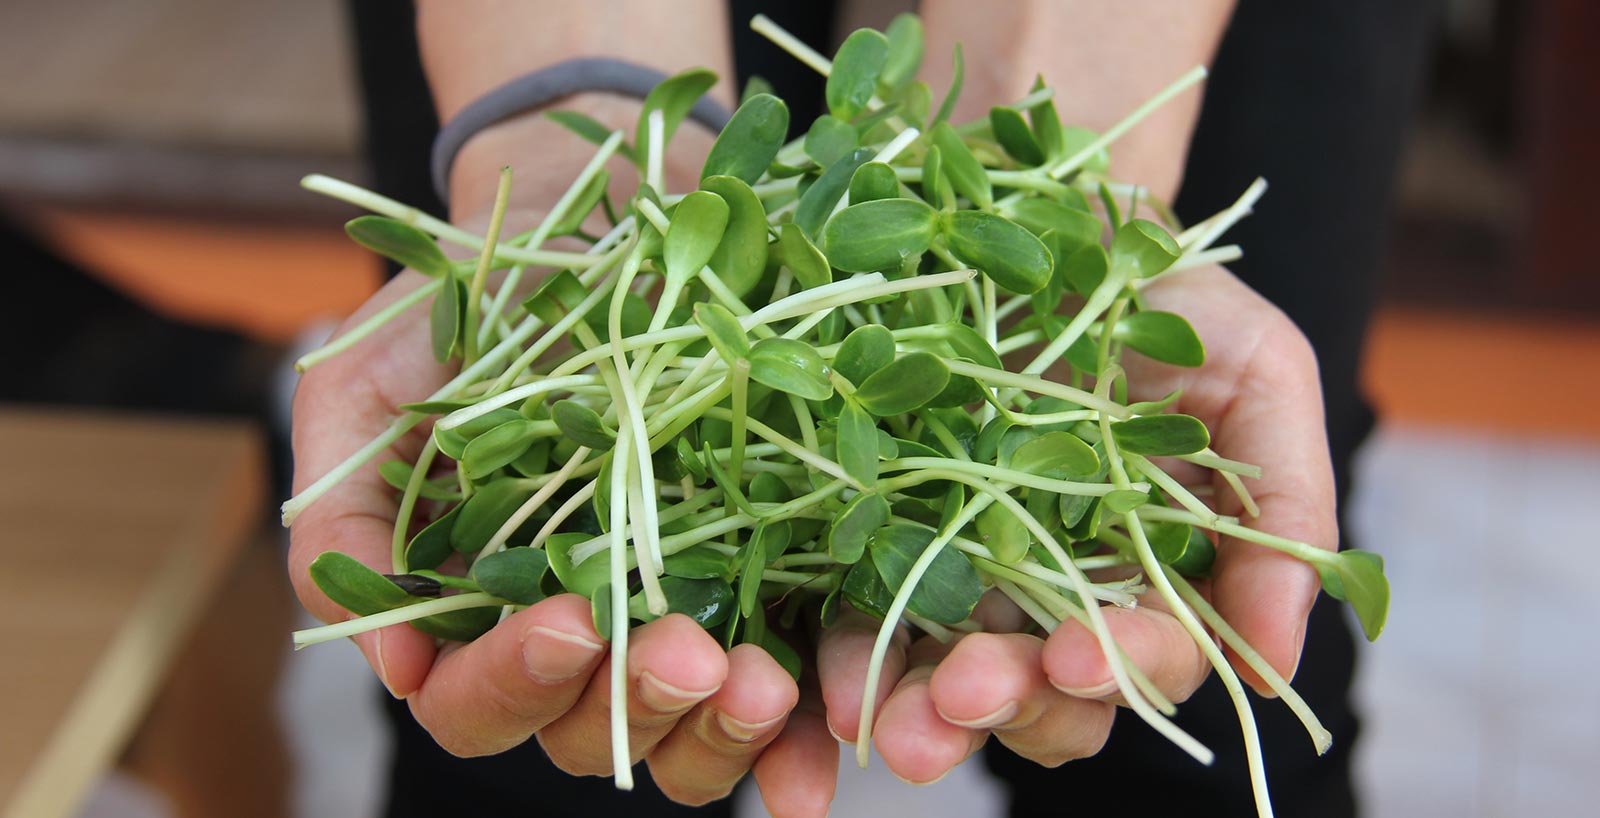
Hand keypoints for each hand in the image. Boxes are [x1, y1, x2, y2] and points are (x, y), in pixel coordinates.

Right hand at [287, 270, 836, 811]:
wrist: (586, 218)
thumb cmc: (461, 307)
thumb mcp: (362, 393)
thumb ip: (346, 526)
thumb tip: (396, 670)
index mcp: (474, 607)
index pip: (475, 702)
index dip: (513, 683)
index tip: (569, 619)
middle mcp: (577, 627)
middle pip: (590, 733)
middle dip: (635, 704)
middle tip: (687, 652)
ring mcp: (671, 609)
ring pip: (688, 730)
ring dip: (723, 727)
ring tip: (761, 679)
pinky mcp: (758, 575)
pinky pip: (786, 679)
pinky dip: (802, 728)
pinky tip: (827, 731)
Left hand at [814, 264, 1334, 781]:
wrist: (1053, 215)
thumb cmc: (1173, 296)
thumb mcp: (1262, 375)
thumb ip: (1287, 510)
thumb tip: (1279, 672)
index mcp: (1160, 575)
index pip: (1149, 656)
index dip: (1121, 669)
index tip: (1078, 656)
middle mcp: (1064, 592)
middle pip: (1045, 692)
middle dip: (1006, 707)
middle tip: (959, 700)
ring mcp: (971, 567)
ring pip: (949, 675)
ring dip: (918, 710)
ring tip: (883, 722)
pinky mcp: (888, 531)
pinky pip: (863, 608)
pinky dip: (849, 652)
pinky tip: (829, 676)